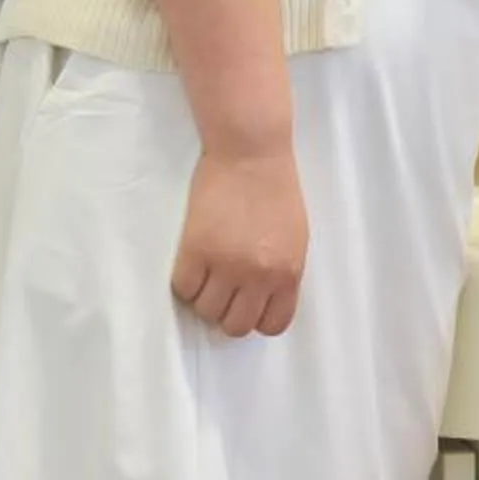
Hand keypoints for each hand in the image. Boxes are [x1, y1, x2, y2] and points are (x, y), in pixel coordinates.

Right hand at [171, 149, 306, 335]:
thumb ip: (282, 272)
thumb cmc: (276, 189)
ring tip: (205, 275)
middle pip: (235, 325)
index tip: (246, 303)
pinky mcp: (197, 249)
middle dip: (227, 312)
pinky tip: (191, 265)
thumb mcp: (295, 238)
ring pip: (207, 310)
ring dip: (204, 299)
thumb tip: (261, 298)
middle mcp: (259, 275)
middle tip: (221, 290)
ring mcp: (226, 265)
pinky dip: (185, 283)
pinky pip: (184, 288)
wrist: (251, 153)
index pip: (273, 324)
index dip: (256, 317)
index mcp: (288, 272)